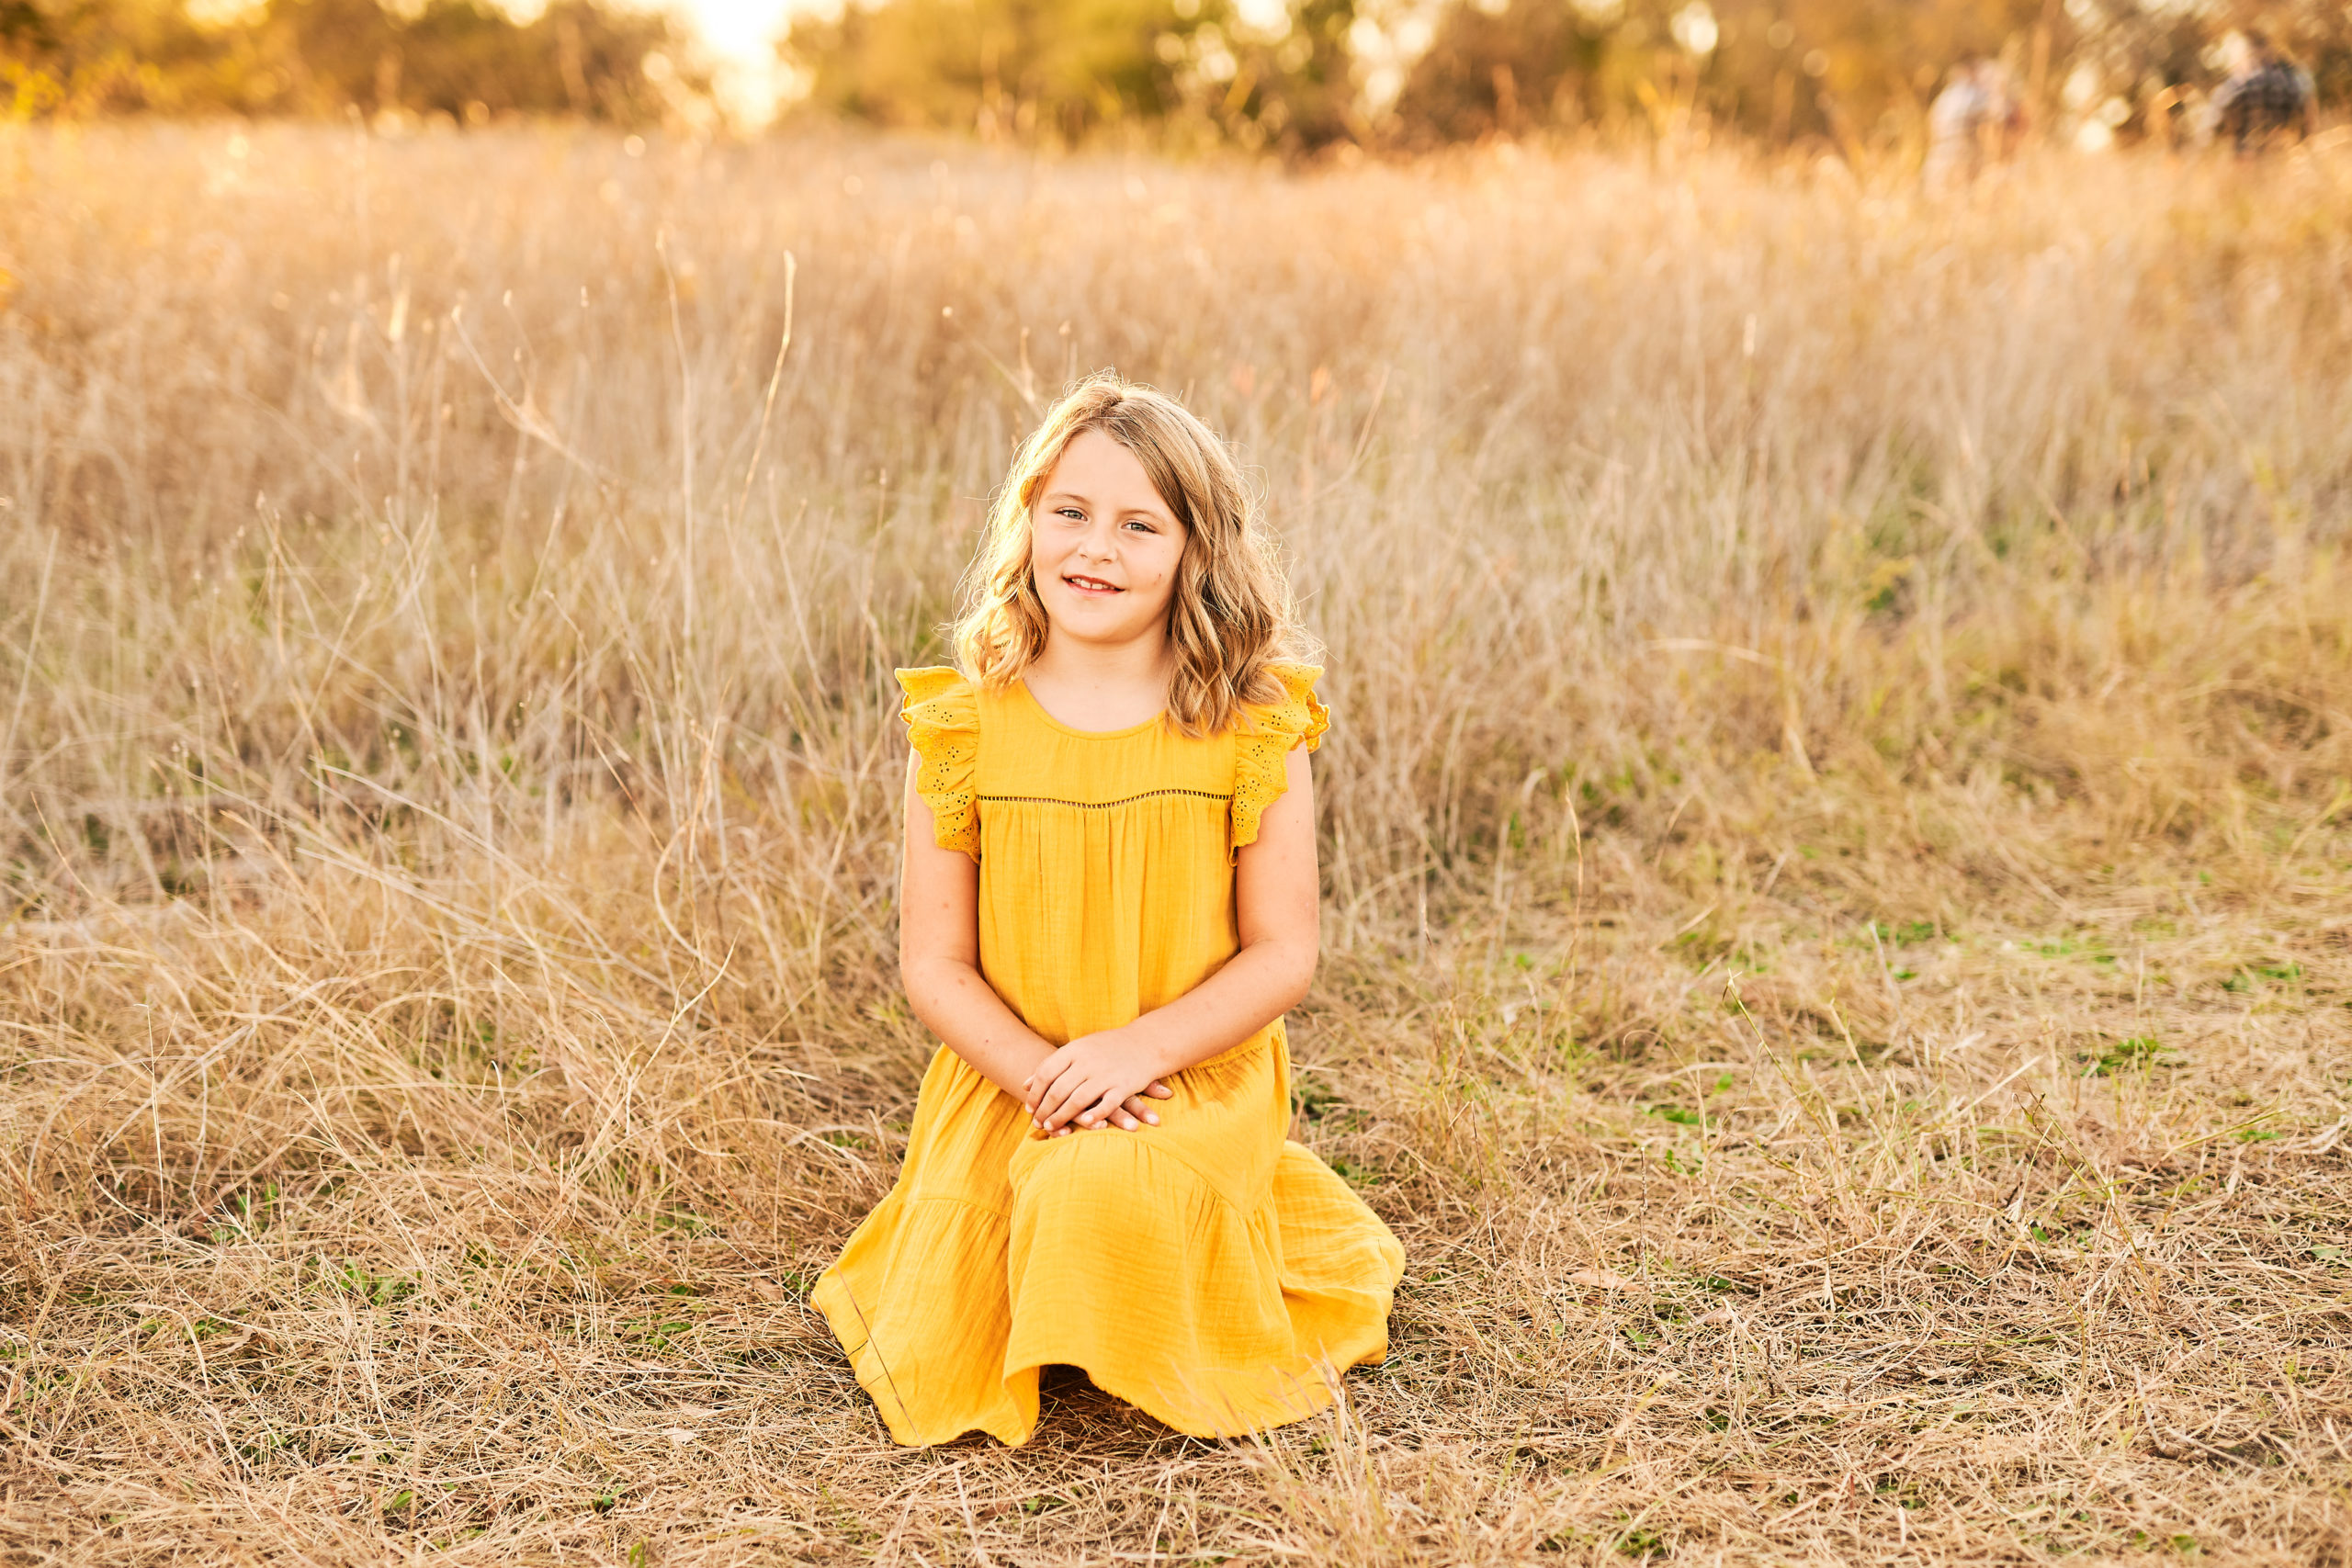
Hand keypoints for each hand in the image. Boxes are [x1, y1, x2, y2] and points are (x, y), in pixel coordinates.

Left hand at [1023, 1030, 1173, 1133]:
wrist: (1146, 1042)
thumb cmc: (1108, 1047)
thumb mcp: (1078, 1049)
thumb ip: (1052, 1065)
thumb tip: (1024, 1085)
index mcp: (1075, 1050)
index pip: (1046, 1073)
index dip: (1035, 1093)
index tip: (1029, 1108)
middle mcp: (1088, 1061)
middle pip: (1059, 1089)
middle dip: (1045, 1109)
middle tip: (1037, 1123)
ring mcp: (1106, 1074)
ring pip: (1078, 1099)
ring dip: (1062, 1116)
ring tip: (1051, 1127)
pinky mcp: (1124, 1085)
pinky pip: (1106, 1104)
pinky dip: (1095, 1115)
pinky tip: (1084, 1124)